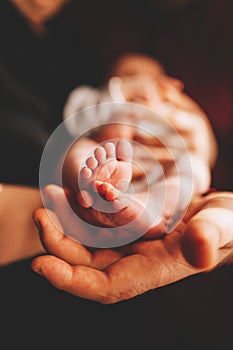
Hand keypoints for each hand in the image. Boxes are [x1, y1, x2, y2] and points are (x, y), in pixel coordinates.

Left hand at [31, 187, 232, 303]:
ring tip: (50, 195)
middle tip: (41, 214)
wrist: (222, 214)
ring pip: (86, 240)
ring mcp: (129, 242)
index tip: (40, 263)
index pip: (104, 286)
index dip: (71, 280)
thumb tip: (199, 245)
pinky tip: (69, 188)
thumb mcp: (224, 225)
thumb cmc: (226, 224)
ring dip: (64, 222)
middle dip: (58, 244)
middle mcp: (134, 259)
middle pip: (85, 262)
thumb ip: (213, 234)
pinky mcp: (128, 224)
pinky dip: (79, 208)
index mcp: (152, 268)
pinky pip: (95, 222)